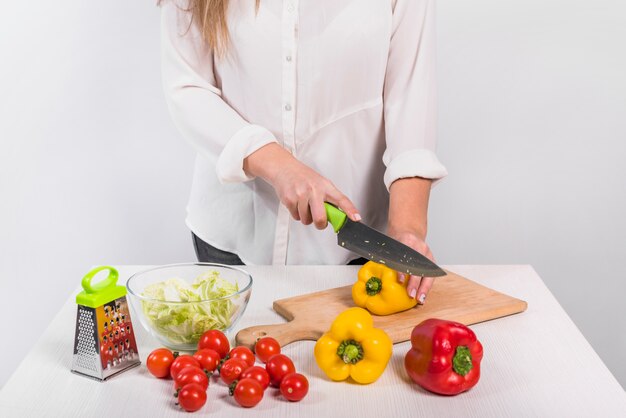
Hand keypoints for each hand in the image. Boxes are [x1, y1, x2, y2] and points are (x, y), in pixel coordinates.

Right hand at [244, 143, 360, 227]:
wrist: (284, 168)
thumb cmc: (304, 177)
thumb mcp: (320, 183)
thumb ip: (328, 199)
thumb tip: (337, 217)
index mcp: (326, 186)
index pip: (341, 199)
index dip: (350, 210)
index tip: (356, 218)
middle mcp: (315, 190)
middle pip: (321, 218)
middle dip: (320, 224)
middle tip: (319, 221)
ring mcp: (302, 195)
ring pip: (306, 220)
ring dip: (305, 217)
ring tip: (304, 205)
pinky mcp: (290, 199)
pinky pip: (296, 217)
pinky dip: (296, 214)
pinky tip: (296, 203)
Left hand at [388, 229, 435, 304]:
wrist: (410, 232)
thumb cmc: (398, 241)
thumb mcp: (390, 245)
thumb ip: (387, 257)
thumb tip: (375, 275)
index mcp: (407, 241)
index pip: (405, 258)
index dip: (402, 270)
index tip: (399, 281)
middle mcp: (419, 248)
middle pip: (418, 267)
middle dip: (415, 283)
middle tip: (410, 294)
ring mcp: (427, 254)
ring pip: (428, 273)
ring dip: (424, 287)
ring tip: (420, 299)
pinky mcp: (431, 260)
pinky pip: (431, 275)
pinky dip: (427, 286)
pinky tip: (423, 295)